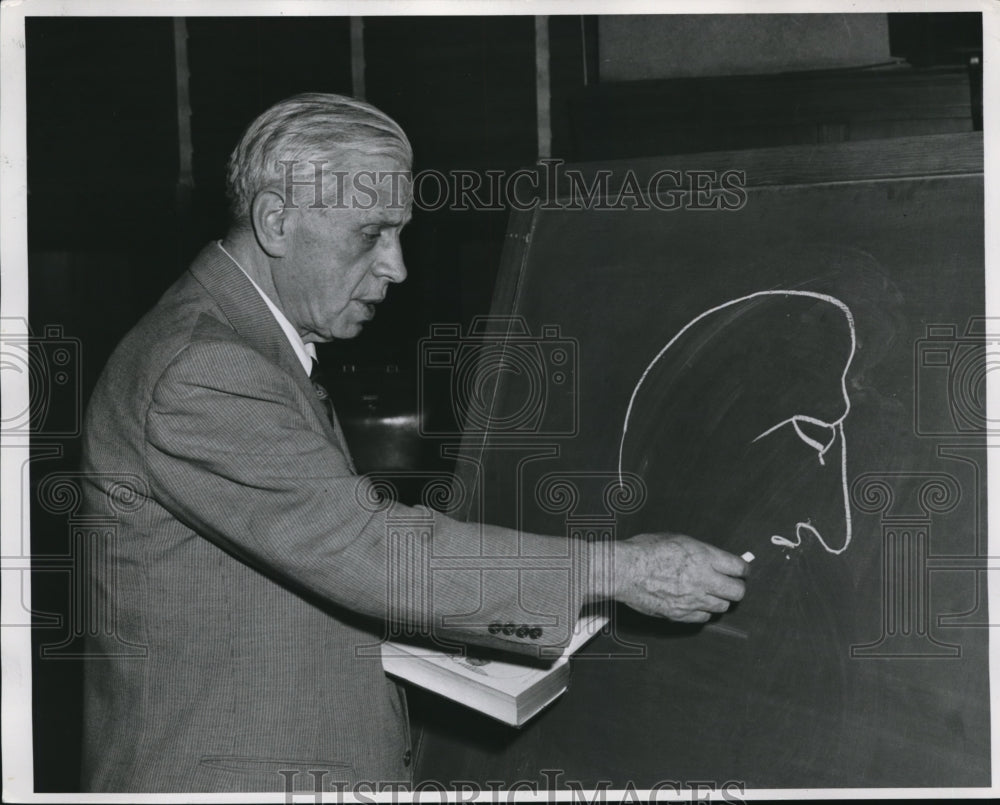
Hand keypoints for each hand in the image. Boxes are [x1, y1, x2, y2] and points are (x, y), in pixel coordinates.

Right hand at [609, 533, 748, 622]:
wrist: (624, 571)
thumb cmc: (644, 551)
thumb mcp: (677, 539)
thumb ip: (700, 551)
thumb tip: (713, 558)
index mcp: (704, 557)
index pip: (739, 568)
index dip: (742, 570)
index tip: (740, 571)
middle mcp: (703, 579)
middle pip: (737, 592)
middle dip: (736, 588)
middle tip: (729, 585)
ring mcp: (693, 599)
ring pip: (722, 607)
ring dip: (718, 600)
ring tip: (709, 594)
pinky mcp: (681, 614)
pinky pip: (703, 618)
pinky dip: (702, 611)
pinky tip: (694, 603)